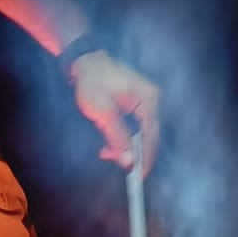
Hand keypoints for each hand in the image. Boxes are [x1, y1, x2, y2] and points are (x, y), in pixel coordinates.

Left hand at [68, 50, 159, 171]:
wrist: (84, 60)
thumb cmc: (92, 81)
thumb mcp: (102, 111)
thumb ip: (117, 137)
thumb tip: (129, 161)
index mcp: (148, 100)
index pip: (152, 136)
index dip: (146, 158)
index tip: (137, 176)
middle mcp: (152, 101)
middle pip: (150, 136)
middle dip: (134, 154)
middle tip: (117, 165)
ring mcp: (146, 102)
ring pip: (142, 134)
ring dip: (127, 147)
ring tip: (106, 153)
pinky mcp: (138, 105)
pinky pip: (136, 127)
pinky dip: (125, 138)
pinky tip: (109, 144)